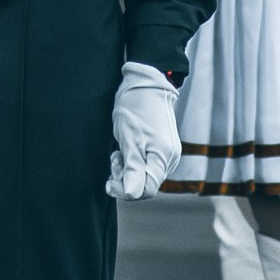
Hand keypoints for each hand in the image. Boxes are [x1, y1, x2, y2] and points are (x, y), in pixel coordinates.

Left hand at [107, 62, 181, 200]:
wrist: (146, 85)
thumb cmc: (136, 108)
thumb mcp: (129, 138)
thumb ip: (132, 167)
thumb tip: (132, 193)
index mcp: (163, 156)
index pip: (147, 189)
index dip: (126, 190)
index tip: (109, 182)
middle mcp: (169, 158)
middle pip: (146, 184)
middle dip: (125, 177)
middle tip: (114, 160)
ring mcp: (168, 153)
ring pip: (145, 174)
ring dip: (128, 169)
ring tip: (118, 153)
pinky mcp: (163, 148)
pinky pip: (147, 164)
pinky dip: (134, 161)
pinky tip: (126, 150)